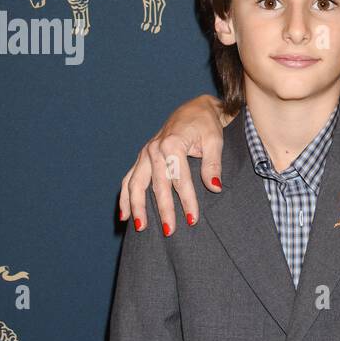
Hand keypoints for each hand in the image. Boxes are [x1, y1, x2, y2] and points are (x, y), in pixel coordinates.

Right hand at [118, 93, 228, 234]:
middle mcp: (154, 149)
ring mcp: (145, 153)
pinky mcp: (142, 157)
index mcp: (172, 144)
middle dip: (163, 210)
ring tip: (141, 228)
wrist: (194, 109)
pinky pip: (129, 178)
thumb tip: (214, 188)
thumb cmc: (206, 124)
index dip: (187, 201)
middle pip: (158, 185)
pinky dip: (125, 197)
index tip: (192, 219)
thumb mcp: (215, 141)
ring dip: (137, 206)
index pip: (180, 179)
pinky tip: (124, 215)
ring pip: (136, 184)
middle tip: (169, 231)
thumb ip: (213, 165)